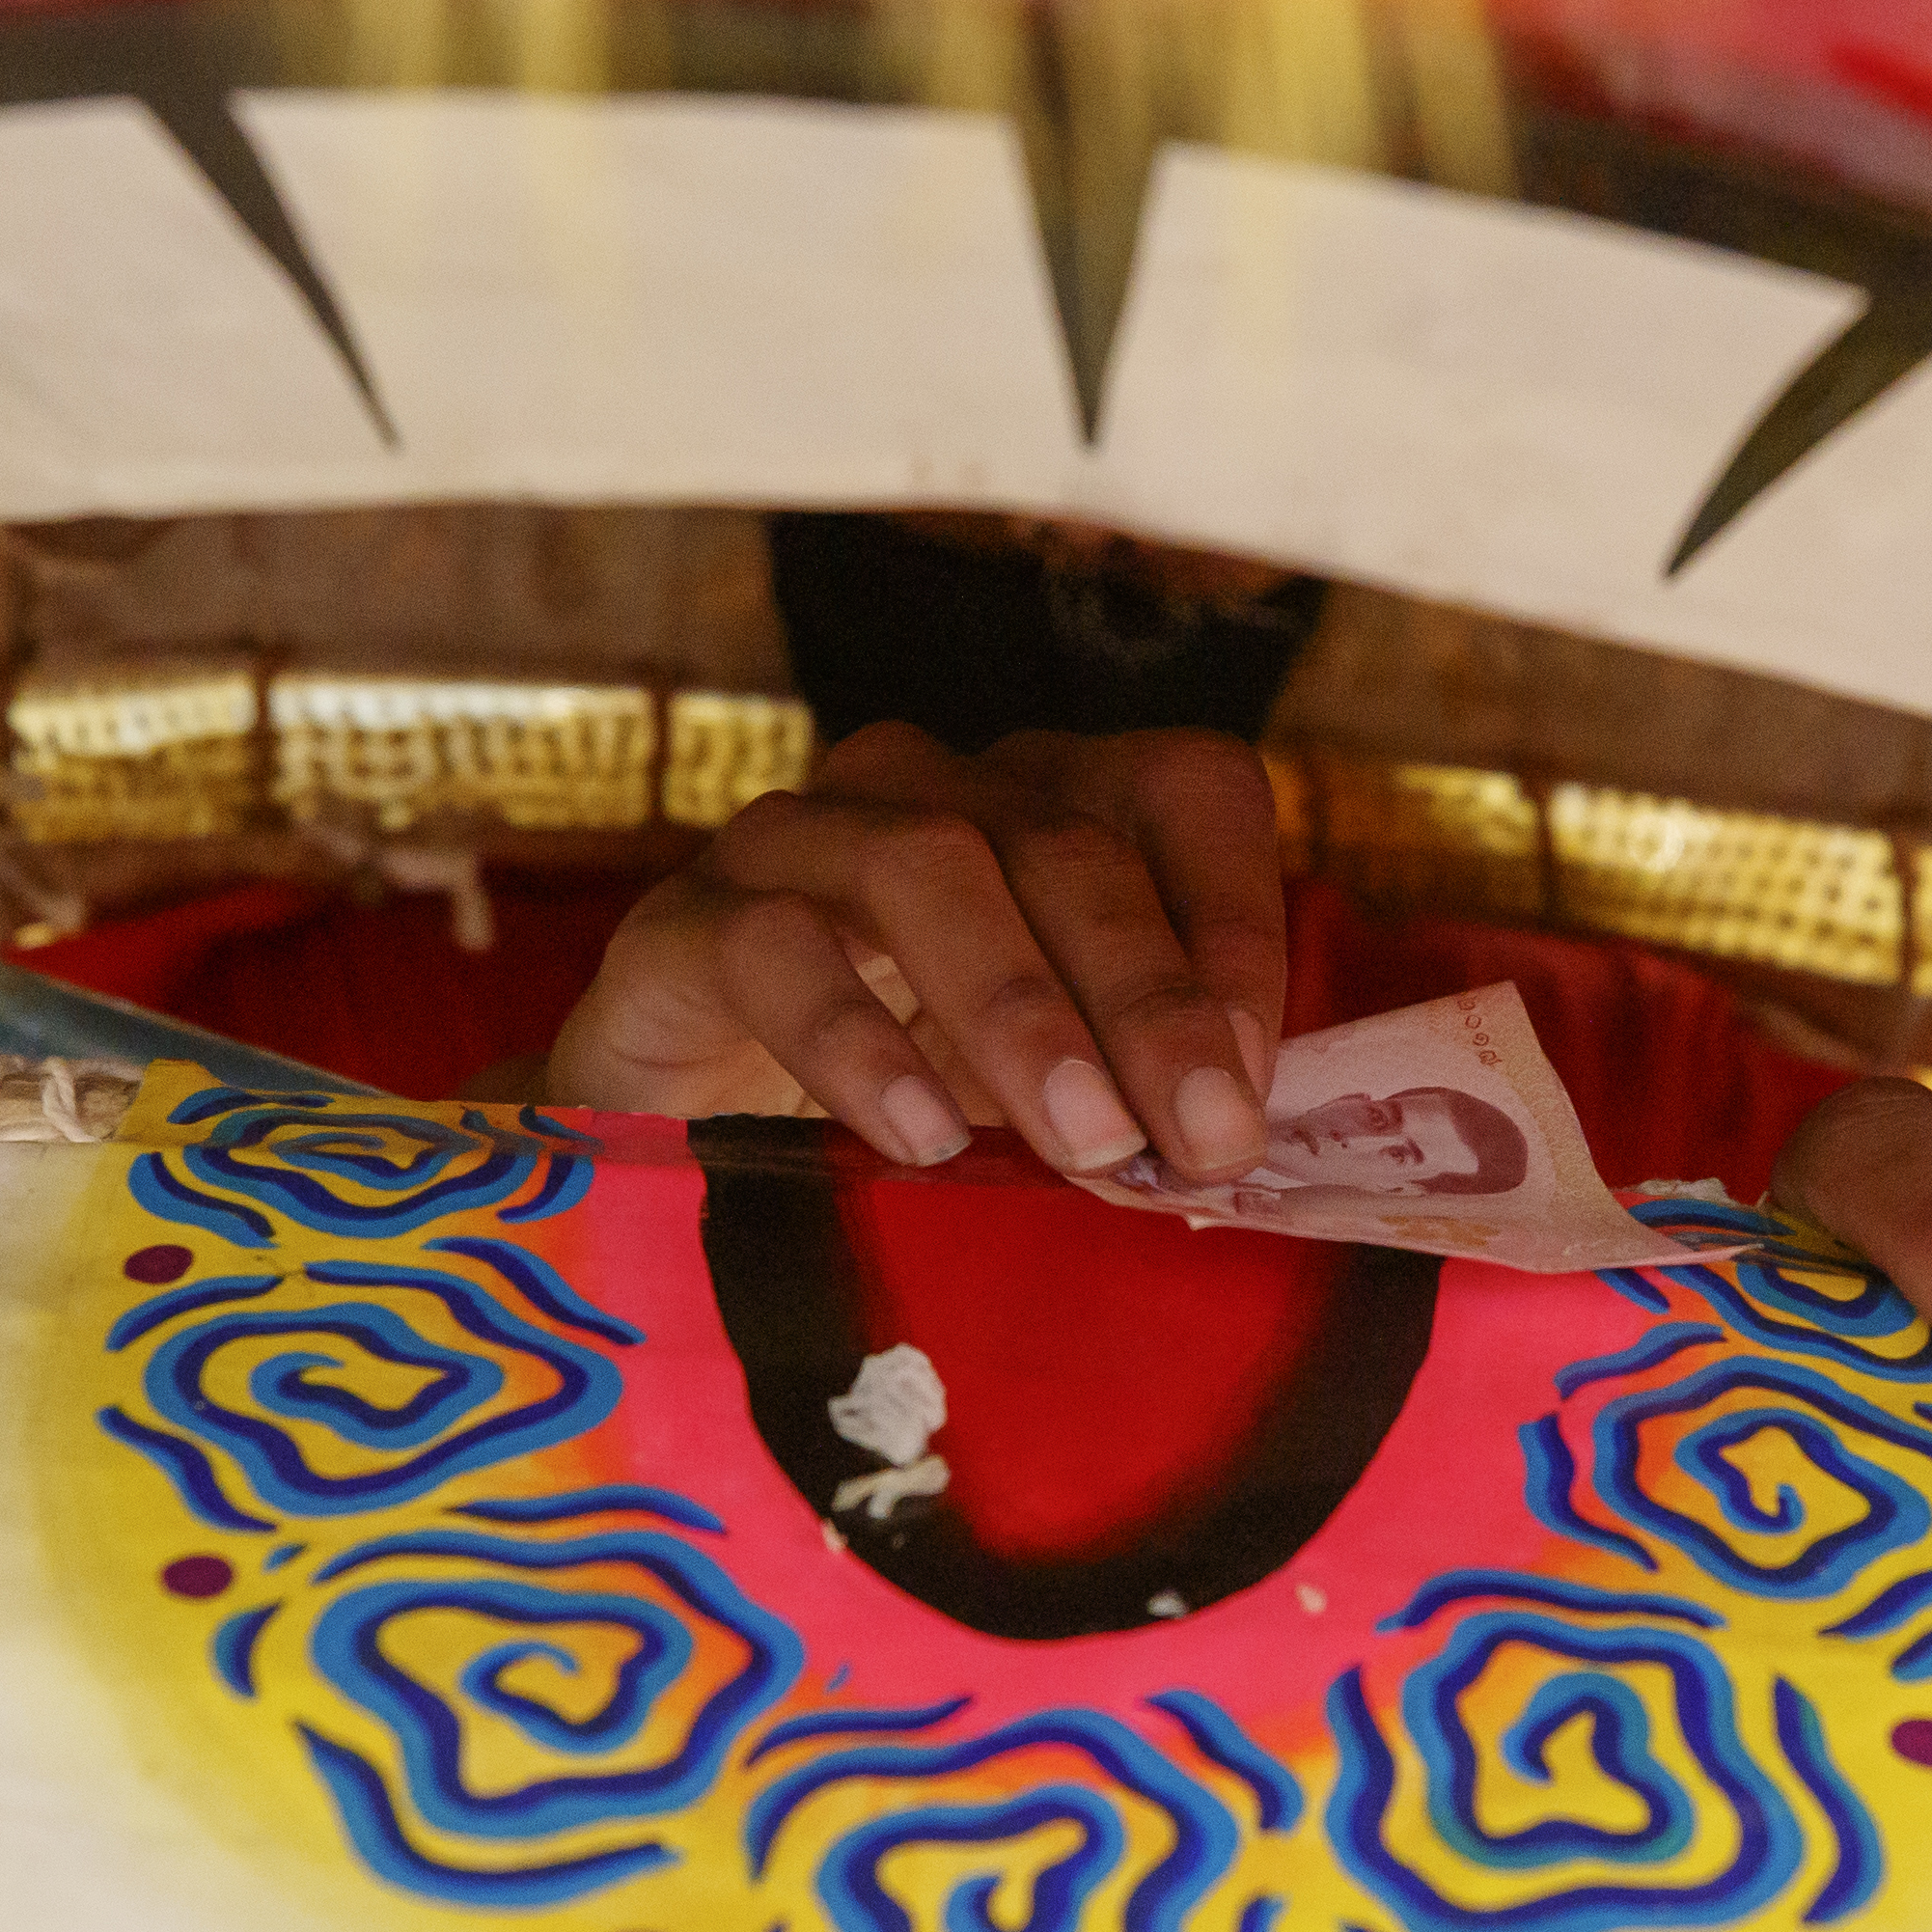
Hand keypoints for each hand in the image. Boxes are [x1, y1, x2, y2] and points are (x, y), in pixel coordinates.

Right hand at [549, 724, 1287, 1177]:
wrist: (675, 1133)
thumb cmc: (899, 1096)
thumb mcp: (1046, 1087)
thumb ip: (1142, 1087)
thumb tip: (1236, 1139)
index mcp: (1044, 803)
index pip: (1181, 790)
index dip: (1235, 917)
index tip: (1256, 1080)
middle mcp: (928, 790)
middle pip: (1065, 839)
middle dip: (1149, 995)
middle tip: (1200, 1137)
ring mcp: (795, 842)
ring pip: (926, 864)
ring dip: (1022, 1007)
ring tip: (1085, 1140)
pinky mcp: (682, 925)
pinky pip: (774, 946)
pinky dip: (857, 1039)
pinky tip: (920, 1135)